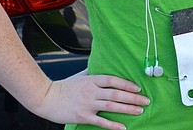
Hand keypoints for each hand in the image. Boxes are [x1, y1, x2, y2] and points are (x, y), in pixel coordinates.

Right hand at [29, 69, 148, 129]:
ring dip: (128, 109)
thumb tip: (105, 68)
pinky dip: (113, 124)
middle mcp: (92, 91)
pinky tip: (123, 127)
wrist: (46, 98)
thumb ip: (93, 74)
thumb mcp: (81, 77)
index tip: (138, 88)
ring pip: (112, 106)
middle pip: (117, 93)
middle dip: (133, 98)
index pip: (114, 80)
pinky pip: (101, 121)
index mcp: (92, 80)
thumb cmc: (64, 87)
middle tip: (146, 101)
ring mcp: (88, 104)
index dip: (127, 84)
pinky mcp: (83, 116)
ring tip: (140, 111)